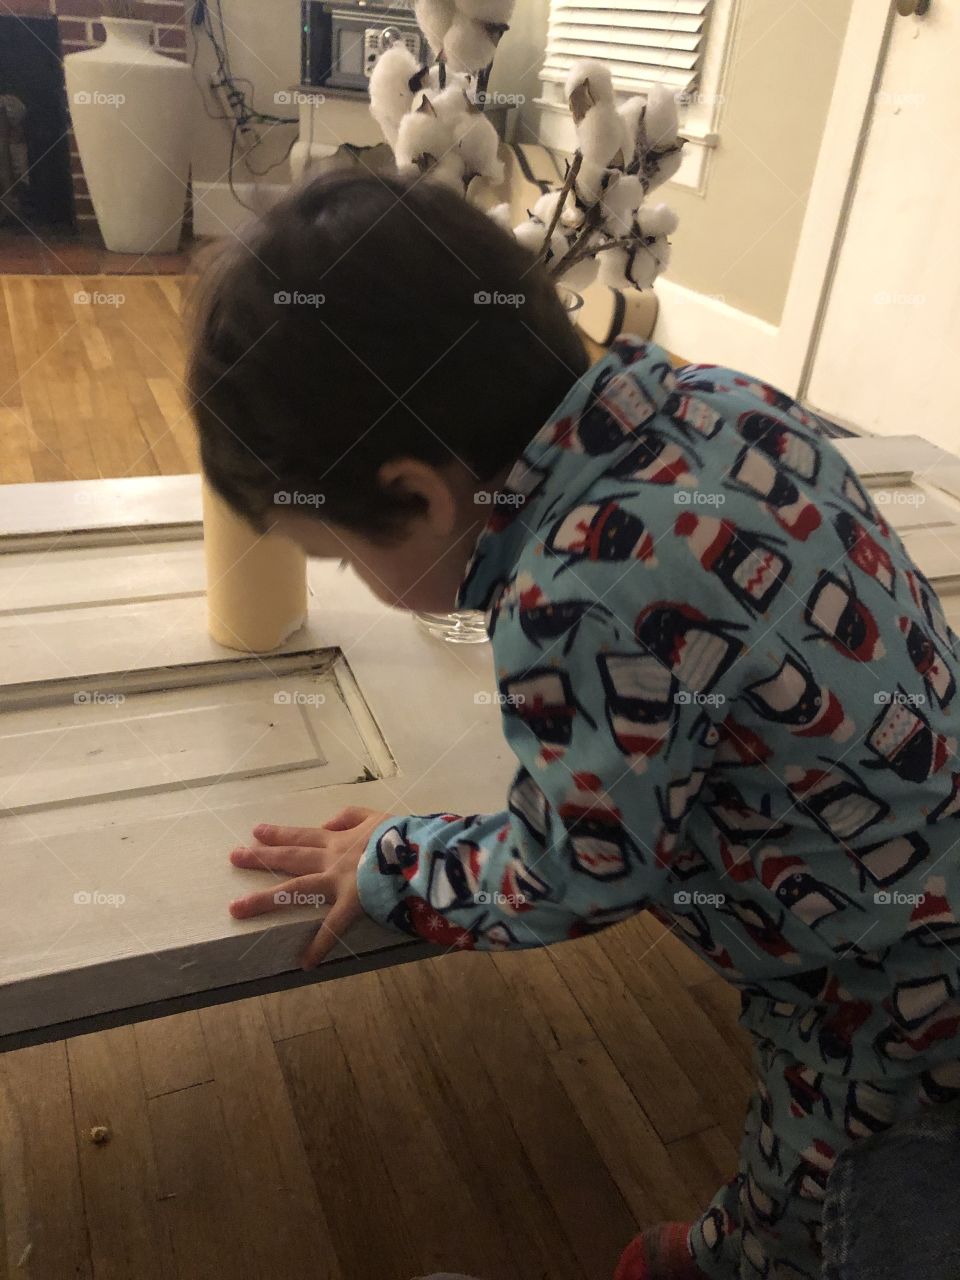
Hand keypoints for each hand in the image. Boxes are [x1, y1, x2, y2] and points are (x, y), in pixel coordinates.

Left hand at [228, 806, 393, 968]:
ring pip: (294, 889)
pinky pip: (333, 927)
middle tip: (233, 856)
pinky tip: (305, 963)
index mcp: (340, 839)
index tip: (256, 832)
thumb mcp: (376, 816)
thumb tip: (327, 823)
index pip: (304, 835)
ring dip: (264, 900)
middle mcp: (331, 859)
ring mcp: (338, 881)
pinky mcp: (351, 902)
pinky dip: (320, 946)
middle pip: (290, 857)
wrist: (418, 849)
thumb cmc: (402, 833)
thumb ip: (350, 816)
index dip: (279, 834)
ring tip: (236, 908)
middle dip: (260, 857)